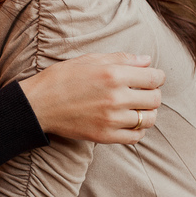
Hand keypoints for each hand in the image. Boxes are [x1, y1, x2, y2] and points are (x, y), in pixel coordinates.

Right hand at [19, 53, 164, 144]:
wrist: (38, 104)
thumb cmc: (62, 78)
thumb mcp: (90, 60)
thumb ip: (121, 59)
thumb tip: (147, 61)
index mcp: (113, 74)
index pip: (154, 78)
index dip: (157, 77)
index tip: (152, 78)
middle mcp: (115, 97)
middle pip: (155, 99)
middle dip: (153, 94)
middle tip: (143, 93)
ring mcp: (111, 119)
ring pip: (148, 119)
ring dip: (147, 114)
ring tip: (137, 109)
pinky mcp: (104, 136)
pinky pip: (135, 137)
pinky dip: (137, 131)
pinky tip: (129, 123)